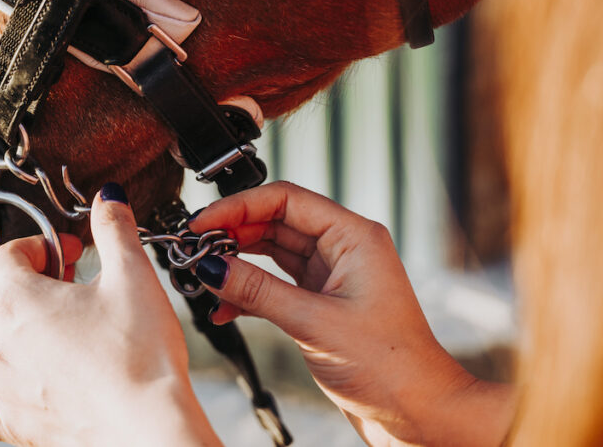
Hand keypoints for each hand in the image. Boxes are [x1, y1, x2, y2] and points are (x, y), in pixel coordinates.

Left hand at [0, 184, 221, 446]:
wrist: (145, 426)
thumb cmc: (141, 356)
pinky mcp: (10, 424)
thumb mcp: (135, 277)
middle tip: (54, 281)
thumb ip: (115, 231)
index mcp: (21, 300)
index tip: (73, 252)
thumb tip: (108, 196)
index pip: (11, 255)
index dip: (41, 244)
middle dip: (14, 276)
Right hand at [190, 181, 514, 446]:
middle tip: (194, 247)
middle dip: (232, 233)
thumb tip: (212, 266)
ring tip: (203, 274)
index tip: (203, 222)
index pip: (284, 199)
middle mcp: (343, 249)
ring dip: (235, 262)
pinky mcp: (320, 303)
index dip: (238, 207)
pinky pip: (273, 284)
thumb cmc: (391, 366)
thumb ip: (258, 291)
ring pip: (271, 252)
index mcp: (353, 237)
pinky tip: (224, 308)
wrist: (418, 414)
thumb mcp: (314, 323)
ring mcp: (331, 275)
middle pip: (274, 221)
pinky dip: (247, 292)